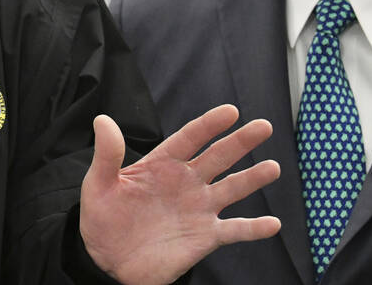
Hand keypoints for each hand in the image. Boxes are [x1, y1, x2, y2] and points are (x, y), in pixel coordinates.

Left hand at [79, 104, 280, 284]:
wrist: (108, 260)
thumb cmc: (102, 217)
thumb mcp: (99, 184)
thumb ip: (107, 154)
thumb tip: (102, 120)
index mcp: (162, 164)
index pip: (189, 138)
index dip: (209, 124)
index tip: (230, 111)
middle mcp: (185, 182)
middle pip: (217, 157)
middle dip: (240, 142)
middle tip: (264, 126)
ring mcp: (198, 208)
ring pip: (231, 189)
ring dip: (252, 179)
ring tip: (273, 168)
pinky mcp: (204, 236)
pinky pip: (234, 230)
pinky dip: (254, 228)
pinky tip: (273, 224)